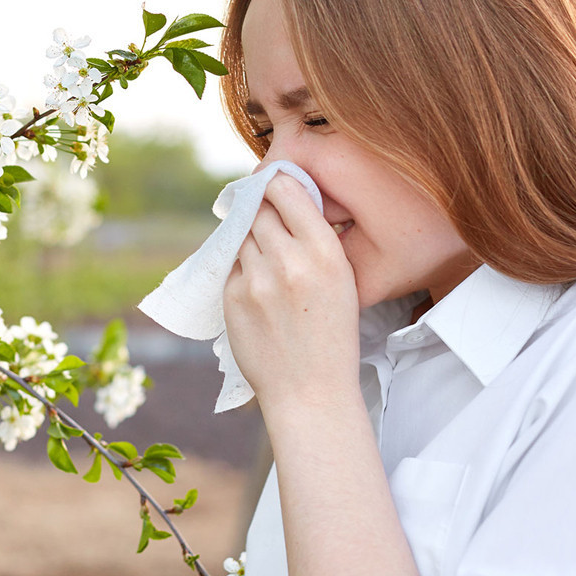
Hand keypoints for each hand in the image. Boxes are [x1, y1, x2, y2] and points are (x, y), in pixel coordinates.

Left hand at [223, 174, 360, 412]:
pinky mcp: (233, 297)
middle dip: (262, 212)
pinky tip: (258, 289)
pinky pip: (231, 265)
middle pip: (259, 210)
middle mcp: (289, 260)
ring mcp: (257, 279)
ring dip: (250, 240)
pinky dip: (241, 269)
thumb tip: (284, 200)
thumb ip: (315, 240)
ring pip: (242, 236)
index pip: (287, 190)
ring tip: (267, 264)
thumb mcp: (343, 280)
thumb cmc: (331, 335)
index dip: (276, 184)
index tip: (273, 186)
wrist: (310, 391)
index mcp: (325, 252)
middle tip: (267, 223)